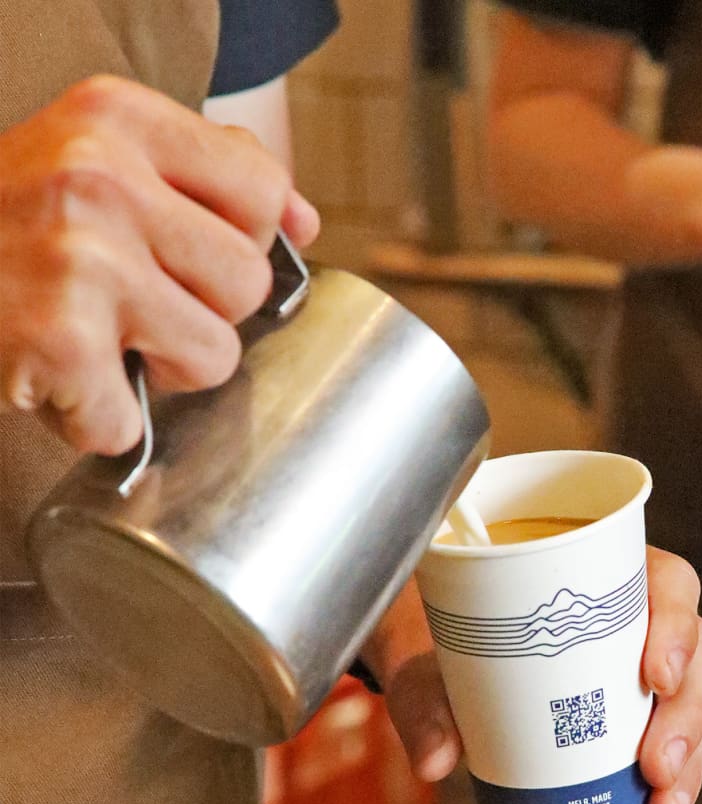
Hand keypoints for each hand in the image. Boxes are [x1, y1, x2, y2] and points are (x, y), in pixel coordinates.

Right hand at [0, 76, 319, 454]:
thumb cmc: (8, 224)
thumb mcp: (97, 156)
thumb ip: (206, 174)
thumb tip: (306, 219)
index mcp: (119, 117)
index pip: (263, 193)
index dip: (239, 241)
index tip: (185, 253)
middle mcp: (101, 176)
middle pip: (248, 283)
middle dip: (201, 313)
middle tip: (127, 305)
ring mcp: (80, 259)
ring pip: (214, 358)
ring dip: (159, 373)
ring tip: (95, 341)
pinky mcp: (57, 340)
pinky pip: (132, 421)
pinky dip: (95, 420)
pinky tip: (52, 377)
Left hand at [365, 548, 701, 803]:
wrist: (434, 673)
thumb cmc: (443, 644)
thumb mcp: (426, 663)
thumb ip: (426, 702)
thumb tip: (435, 760)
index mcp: (604, 581)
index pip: (668, 585)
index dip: (676, 628)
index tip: (655, 676)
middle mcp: (636, 627)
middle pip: (694, 663)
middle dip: (684, 723)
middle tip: (656, 771)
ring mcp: (639, 683)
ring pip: (690, 718)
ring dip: (687, 772)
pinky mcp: (634, 732)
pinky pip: (674, 763)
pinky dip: (680, 803)